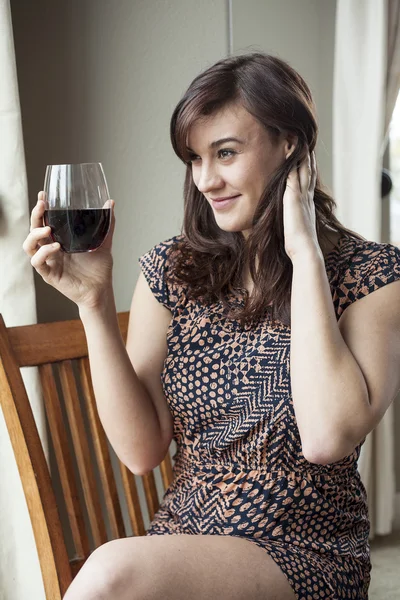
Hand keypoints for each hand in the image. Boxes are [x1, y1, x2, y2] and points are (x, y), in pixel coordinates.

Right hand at [22, 191, 115, 308]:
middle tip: (42, 205)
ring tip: (48, 229)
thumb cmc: (99, 268)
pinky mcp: (50, 275)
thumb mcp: (104, 242)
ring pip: (29, 246)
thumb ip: (106, 223)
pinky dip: (44, 253)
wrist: (101, 290)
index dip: (41, 209)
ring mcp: (49, 262)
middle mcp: (51, 250)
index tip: (43, 195)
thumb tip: (110, 203)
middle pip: (33, 230)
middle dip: (35, 216)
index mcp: (60, 240)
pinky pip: (38, 263)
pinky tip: (56, 247)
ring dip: (35, 235)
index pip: (45, 222)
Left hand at [283, 151, 321, 261]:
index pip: (308, 183)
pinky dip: (293, 163)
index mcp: (307, 205)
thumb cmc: (299, 246)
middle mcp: (307, 198)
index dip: (308, 170)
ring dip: (301, 155)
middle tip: (306, 142)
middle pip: (309, 172)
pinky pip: (294, 175)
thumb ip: (293, 223)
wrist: (305, 250)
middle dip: (307, 157)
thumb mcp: (296, 230)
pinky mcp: (294, 198)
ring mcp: (301, 197)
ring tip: (299, 140)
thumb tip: (290, 227)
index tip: (307, 158)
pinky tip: (290, 152)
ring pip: (303, 170)